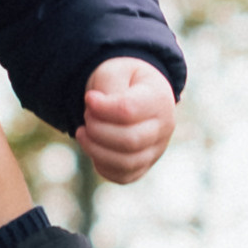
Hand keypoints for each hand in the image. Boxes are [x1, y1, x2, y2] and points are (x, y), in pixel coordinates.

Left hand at [78, 59, 175, 185]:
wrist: (136, 93)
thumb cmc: (124, 81)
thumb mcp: (115, 72)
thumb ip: (108, 87)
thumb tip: (94, 107)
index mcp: (159, 99)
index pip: (128, 111)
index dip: (102, 108)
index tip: (89, 98)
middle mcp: (164, 127)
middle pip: (129, 140)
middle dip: (97, 130)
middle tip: (87, 116)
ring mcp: (157, 150)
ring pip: (127, 163)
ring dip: (95, 149)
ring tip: (82, 132)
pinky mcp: (144, 166)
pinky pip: (123, 176)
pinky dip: (102, 165)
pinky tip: (94, 147)